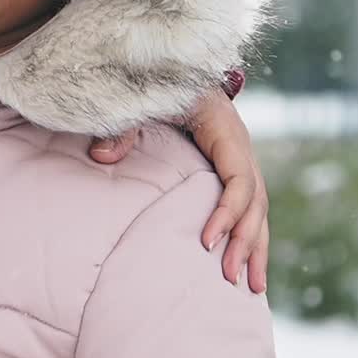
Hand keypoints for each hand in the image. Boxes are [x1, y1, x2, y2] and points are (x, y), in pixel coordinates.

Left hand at [88, 89, 268, 293]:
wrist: (175, 68)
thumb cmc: (158, 83)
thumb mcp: (142, 99)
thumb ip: (123, 126)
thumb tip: (99, 156)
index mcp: (225, 129)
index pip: (238, 177)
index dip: (227, 211)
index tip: (207, 242)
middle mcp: (241, 147)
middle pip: (255, 201)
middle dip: (246, 241)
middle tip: (230, 278)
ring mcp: (241, 160)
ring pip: (259, 210)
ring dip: (256, 247)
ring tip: (252, 288)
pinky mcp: (232, 171)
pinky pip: (249, 208)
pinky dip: (251, 238)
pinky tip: (248, 268)